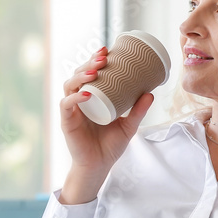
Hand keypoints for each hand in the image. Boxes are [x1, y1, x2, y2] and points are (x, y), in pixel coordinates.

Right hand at [60, 45, 154, 177]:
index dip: (94, 60)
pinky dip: (75, 97)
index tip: (106, 50)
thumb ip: (137, 111)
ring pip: (69, 85)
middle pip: (78, 75)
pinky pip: (67, 105)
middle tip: (103, 57)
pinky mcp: (67, 122)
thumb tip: (151, 94)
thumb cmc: (110, 146)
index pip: (89, 74)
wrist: (99, 166)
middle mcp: (79, 101)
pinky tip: (86, 93)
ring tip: (95, 71)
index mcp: (91, 98)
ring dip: (81, 75)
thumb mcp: (128, 126)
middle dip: (89, 63)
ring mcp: (71, 110)